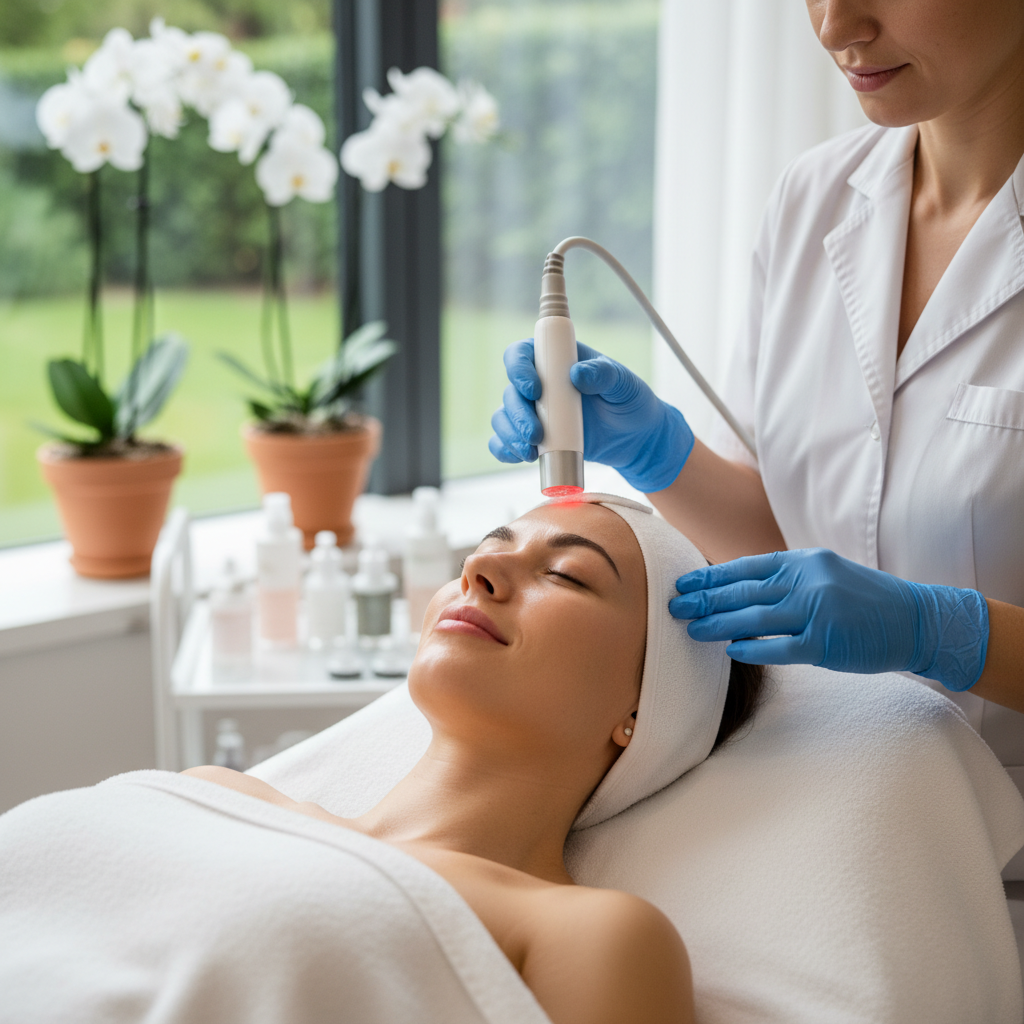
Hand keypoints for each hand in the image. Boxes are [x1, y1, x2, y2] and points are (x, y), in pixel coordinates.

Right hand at [488, 339, 694, 492]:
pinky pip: (506, 443)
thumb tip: (577, 373)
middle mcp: (540, 385)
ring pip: (504, 419)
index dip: (519, 369)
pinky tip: (520, 457)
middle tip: (536, 433)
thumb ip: (605, 374)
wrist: (635, 439)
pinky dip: (505, 450)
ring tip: (530, 451)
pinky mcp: (535, 439)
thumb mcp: (624, 384)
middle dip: (517, 414)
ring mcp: (535, 413)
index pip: (522, 355)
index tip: (535, 390)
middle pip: (510, 392)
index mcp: (556, 361)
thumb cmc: (630, 403)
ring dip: (510, 435)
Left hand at [669, 547, 989, 691]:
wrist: (917, 619)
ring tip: (692, 629)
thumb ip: (787, 579)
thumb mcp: (825, 574)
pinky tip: (729, 650)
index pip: (745, 567)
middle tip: (674, 606)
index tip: (684, 583)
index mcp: (803, 561)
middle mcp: (806, 581)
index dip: (711, 576)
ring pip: (753, 618)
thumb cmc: (866, 600)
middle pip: (742, 591)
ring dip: (717, 624)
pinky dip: (752, 648)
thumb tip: (740, 589)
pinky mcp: (825, 642)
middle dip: (704, 599)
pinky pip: (778, 647)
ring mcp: (815, 611)